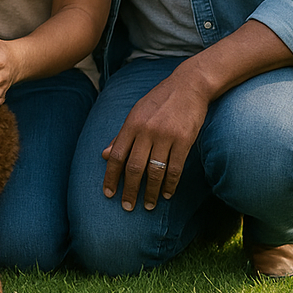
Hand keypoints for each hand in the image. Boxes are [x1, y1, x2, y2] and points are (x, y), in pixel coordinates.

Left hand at [100, 72, 207, 211]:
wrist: (188, 86)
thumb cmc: (159, 102)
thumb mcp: (135, 114)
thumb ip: (121, 136)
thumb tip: (104, 155)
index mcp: (130, 125)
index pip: (115, 156)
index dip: (110, 177)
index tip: (108, 194)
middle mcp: (145, 132)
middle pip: (133, 167)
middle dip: (129, 190)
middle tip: (127, 207)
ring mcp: (165, 136)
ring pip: (154, 171)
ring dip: (150, 192)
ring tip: (148, 205)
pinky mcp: (184, 140)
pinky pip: (175, 168)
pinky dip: (170, 184)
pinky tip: (166, 194)